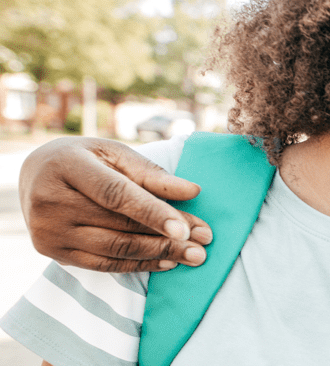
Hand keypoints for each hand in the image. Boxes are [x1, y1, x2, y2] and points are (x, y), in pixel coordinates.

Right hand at [19, 137, 212, 272]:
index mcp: (68, 167)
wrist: (35, 175)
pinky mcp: (51, 252)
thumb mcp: (115, 154)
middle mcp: (51, 202)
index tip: (187, 229)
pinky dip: (137, 264)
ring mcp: (48, 230)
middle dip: (167, 236)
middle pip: (120, 226)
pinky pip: (101, 264)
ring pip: (113, 249)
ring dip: (158, 255)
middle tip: (204, 242)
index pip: (116, 195)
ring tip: (193, 255)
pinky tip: (166, 263)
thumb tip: (194, 191)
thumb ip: (152, 173)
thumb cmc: (85, 159)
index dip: (154, 212)